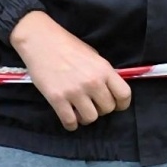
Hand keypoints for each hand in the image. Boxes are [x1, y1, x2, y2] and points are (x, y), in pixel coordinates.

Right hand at [9, 12, 131, 130]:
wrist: (42, 42)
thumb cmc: (70, 47)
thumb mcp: (95, 57)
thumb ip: (103, 74)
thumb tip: (109, 90)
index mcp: (105, 70)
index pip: (124, 94)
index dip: (122, 104)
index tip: (117, 105)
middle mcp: (92, 82)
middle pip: (107, 108)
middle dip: (102, 109)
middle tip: (94, 105)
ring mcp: (74, 92)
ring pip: (90, 118)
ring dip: (87, 117)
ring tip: (81, 111)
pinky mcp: (56, 99)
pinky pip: (70, 122)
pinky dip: (71, 124)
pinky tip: (70, 118)